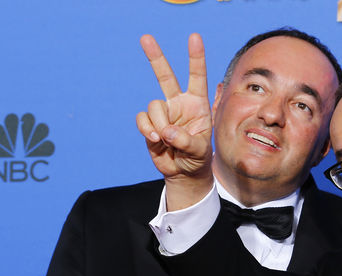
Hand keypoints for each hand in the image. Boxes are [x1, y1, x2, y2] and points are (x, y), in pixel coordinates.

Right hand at [137, 33, 213, 208]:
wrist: (184, 173)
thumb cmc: (197, 159)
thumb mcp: (199, 151)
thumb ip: (186, 141)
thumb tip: (165, 131)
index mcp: (198, 105)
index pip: (197, 77)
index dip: (195, 58)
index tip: (194, 37)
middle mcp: (179, 104)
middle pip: (166, 76)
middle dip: (155, 57)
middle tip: (145, 37)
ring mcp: (164, 113)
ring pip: (154, 106)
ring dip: (159, 123)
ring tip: (166, 139)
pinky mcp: (150, 123)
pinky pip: (143, 119)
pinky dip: (147, 129)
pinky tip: (156, 140)